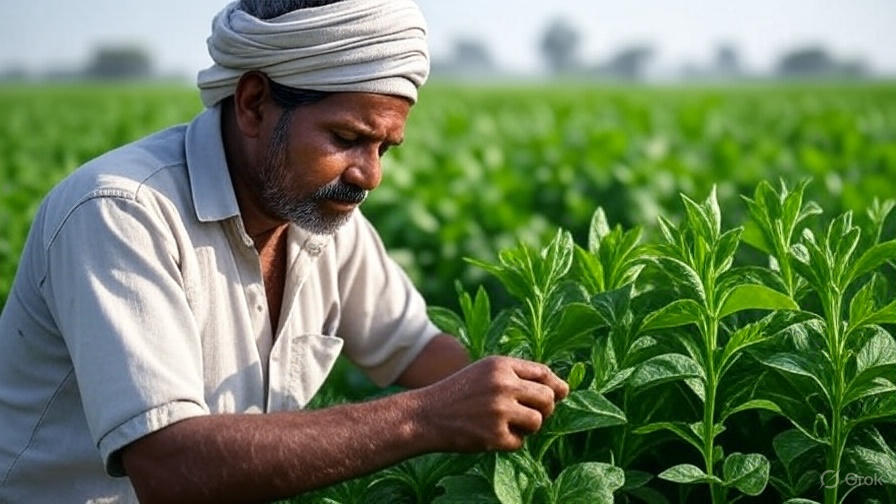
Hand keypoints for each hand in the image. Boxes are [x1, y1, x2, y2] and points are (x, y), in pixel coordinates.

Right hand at [412, 356, 568, 452]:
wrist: (425, 415)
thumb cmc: (459, 394)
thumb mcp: (485, 372)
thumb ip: (519, 376)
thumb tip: (562, 390)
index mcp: (501, 365)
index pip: (544, 373)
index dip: (554, 386)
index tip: (554, 395)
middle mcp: (503, 385)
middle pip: (548, 398)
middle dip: (545, 409)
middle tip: (530, 414)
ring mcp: (499, 411)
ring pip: (537, 421)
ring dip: (528, 427)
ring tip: (508, 424)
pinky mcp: (494, 436)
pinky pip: (520, 442)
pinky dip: (509, 442)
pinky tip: (491, 435)